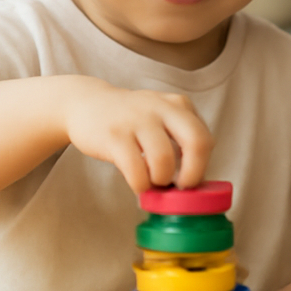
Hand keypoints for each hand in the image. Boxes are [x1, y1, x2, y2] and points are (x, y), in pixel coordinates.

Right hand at [60, 78, 212, 192]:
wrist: (85, 102)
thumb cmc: (130, 120)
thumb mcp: (160, 118)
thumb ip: (180, 140)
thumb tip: (195, 182)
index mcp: (178, 105)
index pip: (204, 139)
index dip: (201, 167)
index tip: (189, 181)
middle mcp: (161, 108)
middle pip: (196, 142)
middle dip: (193, 174)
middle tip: (181, 188)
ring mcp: (137, 119)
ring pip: (164, 160)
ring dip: (161, 180)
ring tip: (152, 182)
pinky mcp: (114, 135)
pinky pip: (136, 169)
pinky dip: (140, 184)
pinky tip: (137, 183)